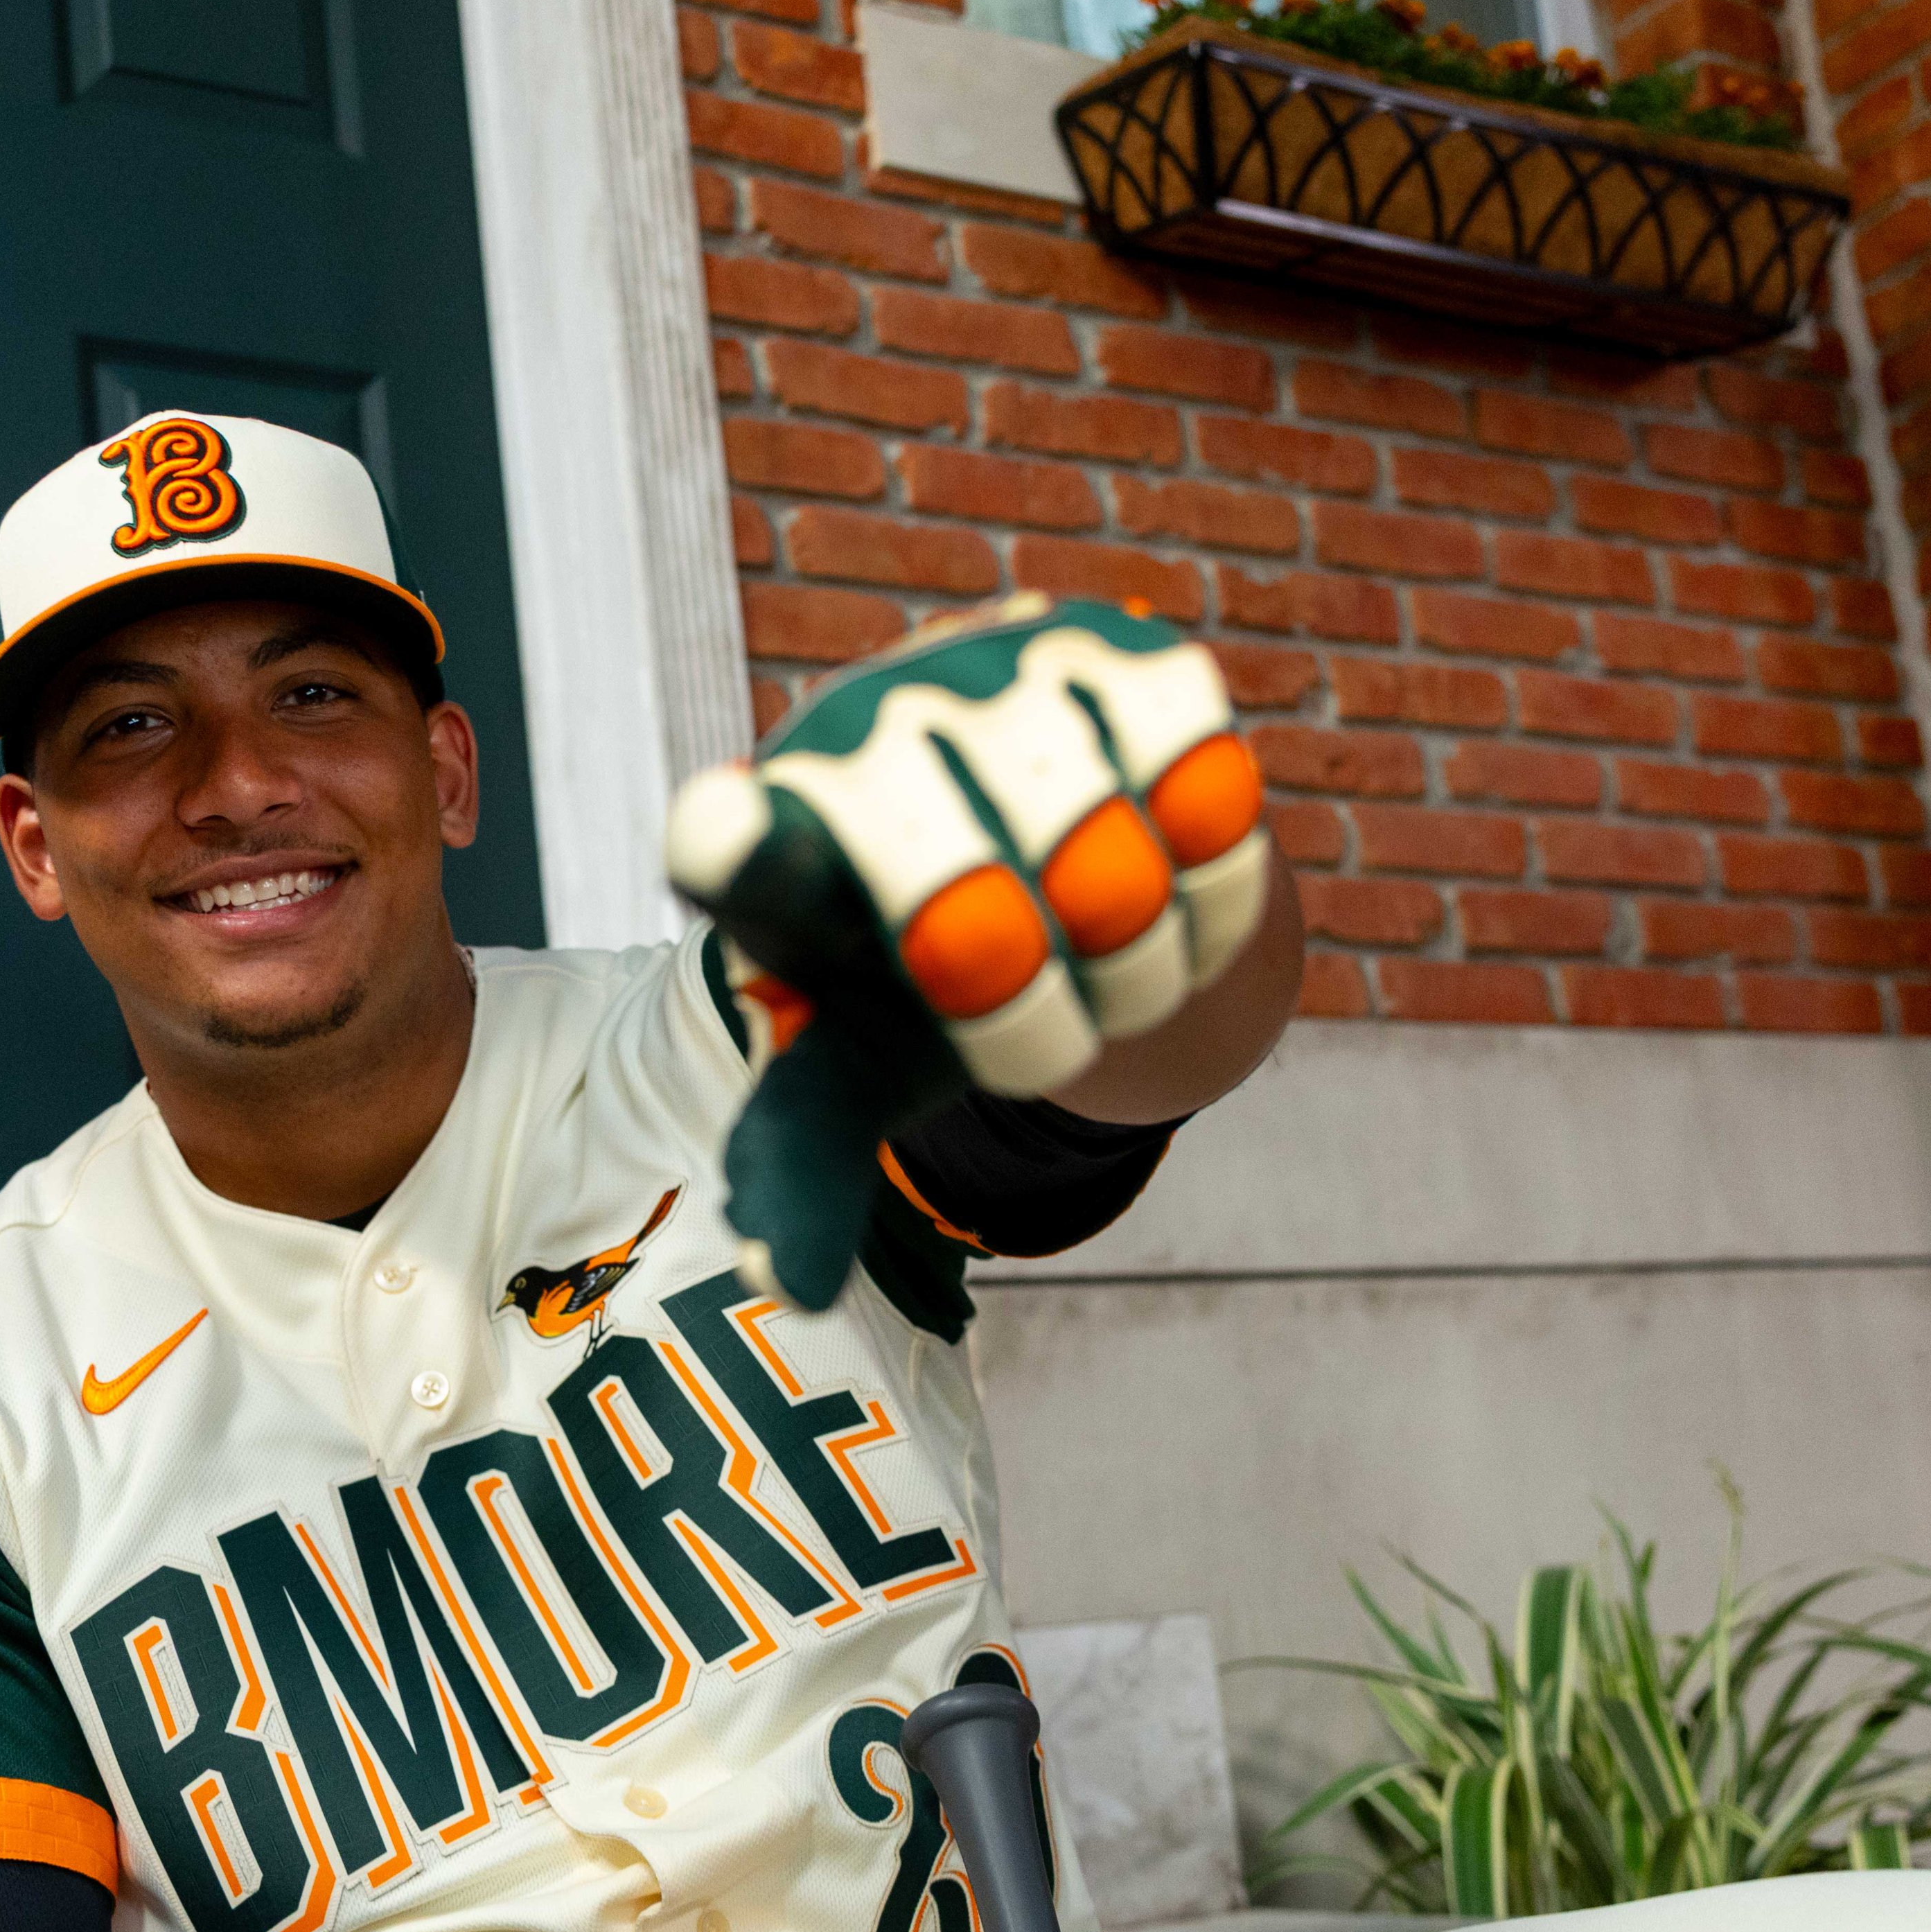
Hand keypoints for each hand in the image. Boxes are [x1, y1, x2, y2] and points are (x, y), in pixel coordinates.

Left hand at [664, 594, 1269, 1309]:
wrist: (1035, 846)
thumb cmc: (917, 982)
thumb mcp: (853, 1068)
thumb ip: (803, 1165)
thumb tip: (782, 1291)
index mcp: (783, 862)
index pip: (747, 858)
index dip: (740, 848)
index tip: (720, 829)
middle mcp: (863, 739)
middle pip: (978, 934)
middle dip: (1028, 1013)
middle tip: (1034, 1013)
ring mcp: (982, 672)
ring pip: (1112, 882)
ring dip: (1131, 963)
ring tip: (1097, 949)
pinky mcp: (1109, 640)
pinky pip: (1208, 800)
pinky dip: (1210, 882)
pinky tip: (1168, 873)